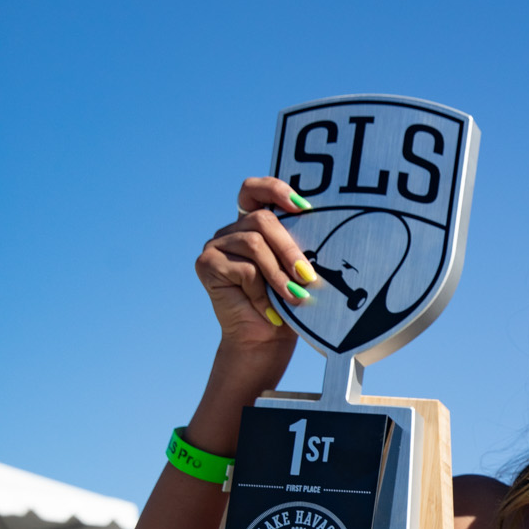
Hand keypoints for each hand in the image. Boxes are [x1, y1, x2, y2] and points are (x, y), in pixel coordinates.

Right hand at [195, 178, 317, 359]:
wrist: (264, 339)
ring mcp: (217, 244)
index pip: (254, 189)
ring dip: (279, 274)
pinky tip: (269, 309)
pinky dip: (261, 291)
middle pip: (262, 219)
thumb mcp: (296, 271)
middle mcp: (232, 229)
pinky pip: (243, 269)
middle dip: (289, 248)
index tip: (303, 206)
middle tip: (307, 276)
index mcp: (253, 224)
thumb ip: (300, 247)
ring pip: (254, 244)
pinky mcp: (206, 264)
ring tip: (294, 296)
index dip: (275, 189)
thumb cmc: (286, 304)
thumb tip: (321, 229)